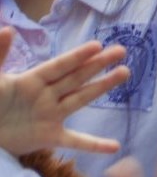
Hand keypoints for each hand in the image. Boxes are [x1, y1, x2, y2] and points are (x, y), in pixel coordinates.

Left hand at [0, 29, 128, 156]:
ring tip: (125, 72)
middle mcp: (46, 95)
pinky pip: (75, 141)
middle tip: (121, 51)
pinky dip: (95, 144)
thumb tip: (8, 29)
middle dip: (98, 64)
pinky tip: (114, 146)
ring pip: (81, 99)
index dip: (77, 56)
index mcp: (31, 80)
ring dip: (102, 86)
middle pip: (76, 77)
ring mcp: (51, 115)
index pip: (59, 66)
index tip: (98, 45)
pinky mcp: (49, 137)